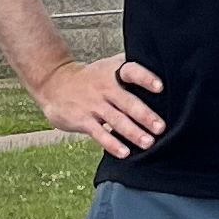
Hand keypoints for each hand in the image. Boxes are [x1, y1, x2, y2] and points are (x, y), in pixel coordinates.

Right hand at [35, 53, 164, 156]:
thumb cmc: (91, 78)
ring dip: (133, 133)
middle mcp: (105, 87)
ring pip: (116, 120)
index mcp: (113, 72)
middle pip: (127, 101)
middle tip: (160, 127)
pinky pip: (100, 134)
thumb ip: (130, 68)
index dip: (145, 78)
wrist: (55, 84)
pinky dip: (112, 144)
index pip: (131, 71)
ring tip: (148, 142)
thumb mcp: (108, 66)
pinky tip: (125, 152)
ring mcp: (93, 105)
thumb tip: (163, 69)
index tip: (160, 87)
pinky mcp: (83, 120)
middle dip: (144, 115)